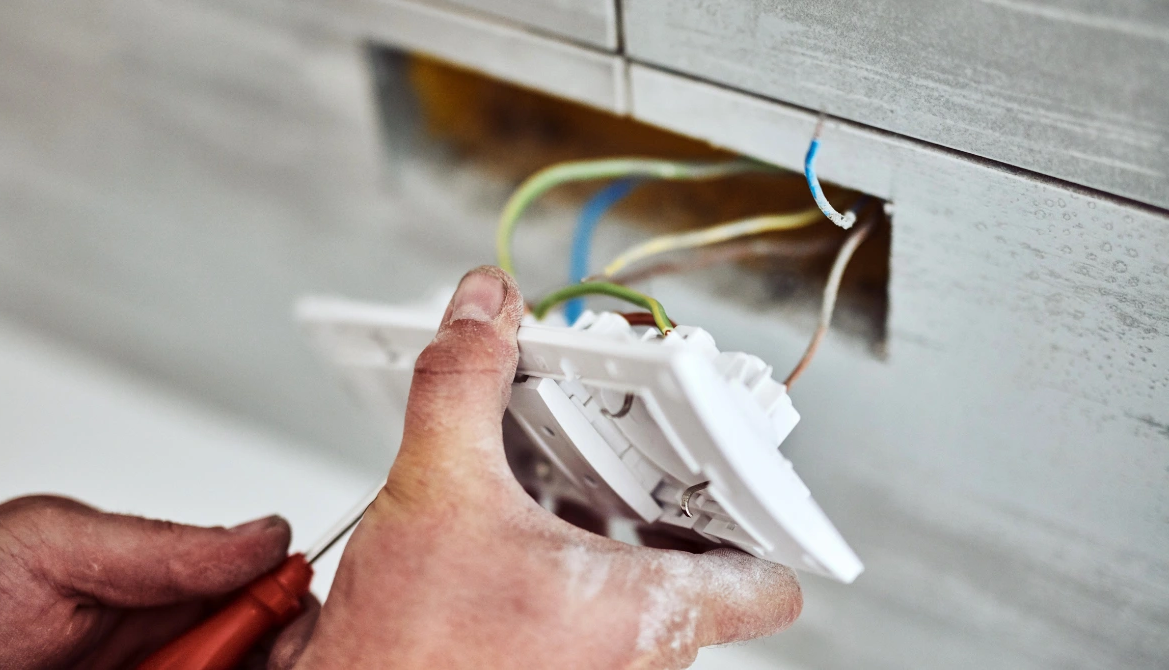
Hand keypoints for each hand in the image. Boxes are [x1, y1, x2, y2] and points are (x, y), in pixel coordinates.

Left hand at [0, 496, 312, 668]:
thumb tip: (264, 534)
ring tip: (230, 663)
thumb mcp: (56, 545)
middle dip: (278, 650)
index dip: (287, 598)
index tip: (294, 614)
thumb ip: (162, 545)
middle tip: (268, 656)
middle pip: (258, 647)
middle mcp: (164, 640)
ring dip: (245, 668)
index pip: (256, 583)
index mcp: (158, 579)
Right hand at [290, 267, 801, 669]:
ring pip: (639, 602)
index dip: (759, 525)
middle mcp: (634, 660)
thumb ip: (464, 385)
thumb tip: (485, 310)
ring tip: (560, 492)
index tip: (727, 478)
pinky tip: (512, 542)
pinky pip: (591, 626)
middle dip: (657, 510)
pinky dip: (566, 578)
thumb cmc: (406, 653)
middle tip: (626, 458)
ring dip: (606, 545)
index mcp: (640, 613)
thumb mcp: (435, 490)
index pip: (766, 587)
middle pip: (697, 576)